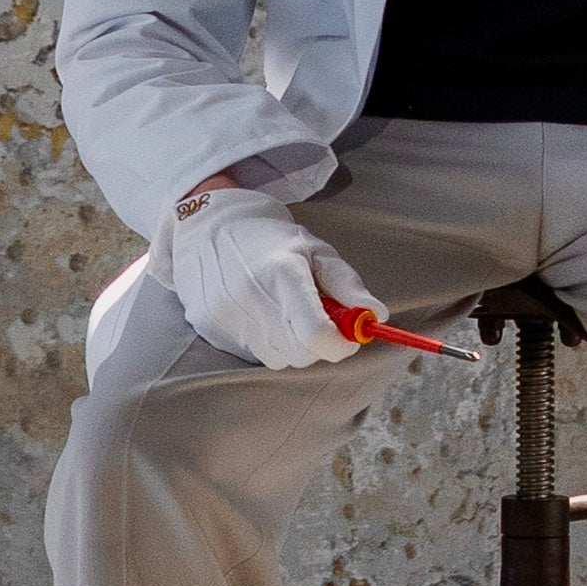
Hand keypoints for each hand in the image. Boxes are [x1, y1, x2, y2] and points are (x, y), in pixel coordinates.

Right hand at [160, 182, 362, 368]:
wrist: (211, 227)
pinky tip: (259, 314)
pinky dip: (264, 342)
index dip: (339, 344)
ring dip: (289, 344)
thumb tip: (377, 316)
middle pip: (300, 353)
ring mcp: (226, 312)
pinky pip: (252, 354)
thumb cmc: (272, 241)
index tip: (345, 337)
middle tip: (313, 318)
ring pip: (278, 358)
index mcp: (284, 271)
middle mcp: (251, 294)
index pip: (317, 334)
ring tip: (283, 312)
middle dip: (316, 344)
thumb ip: (348, 286)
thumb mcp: (317, 251)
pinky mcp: (209, 325)